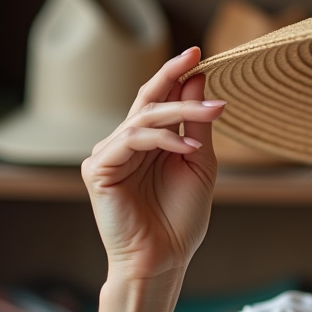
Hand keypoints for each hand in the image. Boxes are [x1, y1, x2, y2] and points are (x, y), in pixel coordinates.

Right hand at [81, 47, 225, 282]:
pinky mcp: (98, 170)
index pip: (158, 99)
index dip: (175, 74)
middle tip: (199, 59)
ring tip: (214, 111)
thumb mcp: (199, 163)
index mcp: (147, 142)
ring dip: (180, 110)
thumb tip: (199, 79)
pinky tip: (187, 146)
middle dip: (174, 77)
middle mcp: (124, 143)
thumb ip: (197, 124)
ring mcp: (108, 155)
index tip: (198, 53)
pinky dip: (162, 139)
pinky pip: (131, 140)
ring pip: (143, 118)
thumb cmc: (180, 218)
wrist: (164, 259)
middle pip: (148, 101)